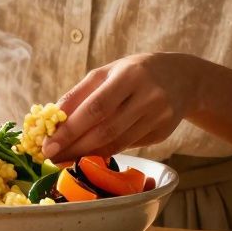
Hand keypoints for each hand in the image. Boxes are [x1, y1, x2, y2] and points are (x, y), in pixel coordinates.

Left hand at [42, 53, 202, 160]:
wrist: (183, 78)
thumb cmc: (134, 72)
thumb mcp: (107, 73)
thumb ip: (79, 94)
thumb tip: (53, 119)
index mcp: (129, 75)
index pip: (95, 107)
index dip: (70, 129)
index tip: (48, 144)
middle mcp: (148, 97)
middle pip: (106, 130)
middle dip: (74, 146)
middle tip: (51, 157)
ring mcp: (158, 117)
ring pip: (117, 143)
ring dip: (87, 153)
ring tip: (65, 158)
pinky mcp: (163, 133)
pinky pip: (128, 146)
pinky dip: (106, 151)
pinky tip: (89, 154)